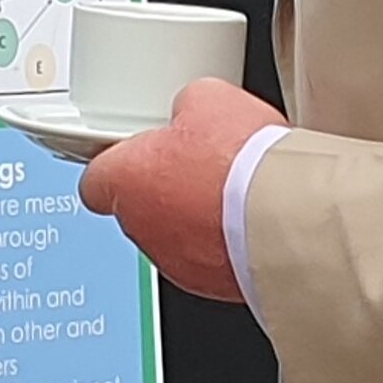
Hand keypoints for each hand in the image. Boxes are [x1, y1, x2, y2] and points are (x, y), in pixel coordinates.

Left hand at [76, 75, 280, 302]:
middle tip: (199, 164)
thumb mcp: (208, 97)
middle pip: (138, 207)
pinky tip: (252, 217)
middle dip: (165, 187)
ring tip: (234, 190)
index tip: (135, 153)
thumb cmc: (241, 162)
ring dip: (195, 216)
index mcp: (125, 180)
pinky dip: (225, 242)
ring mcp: (174, 261)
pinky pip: (208, 259)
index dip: (116, 164)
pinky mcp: (210, 285)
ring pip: (174, 235)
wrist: (287, 214)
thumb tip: (193, 108)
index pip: (95, 180)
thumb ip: (186, 105)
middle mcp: (141, 228)